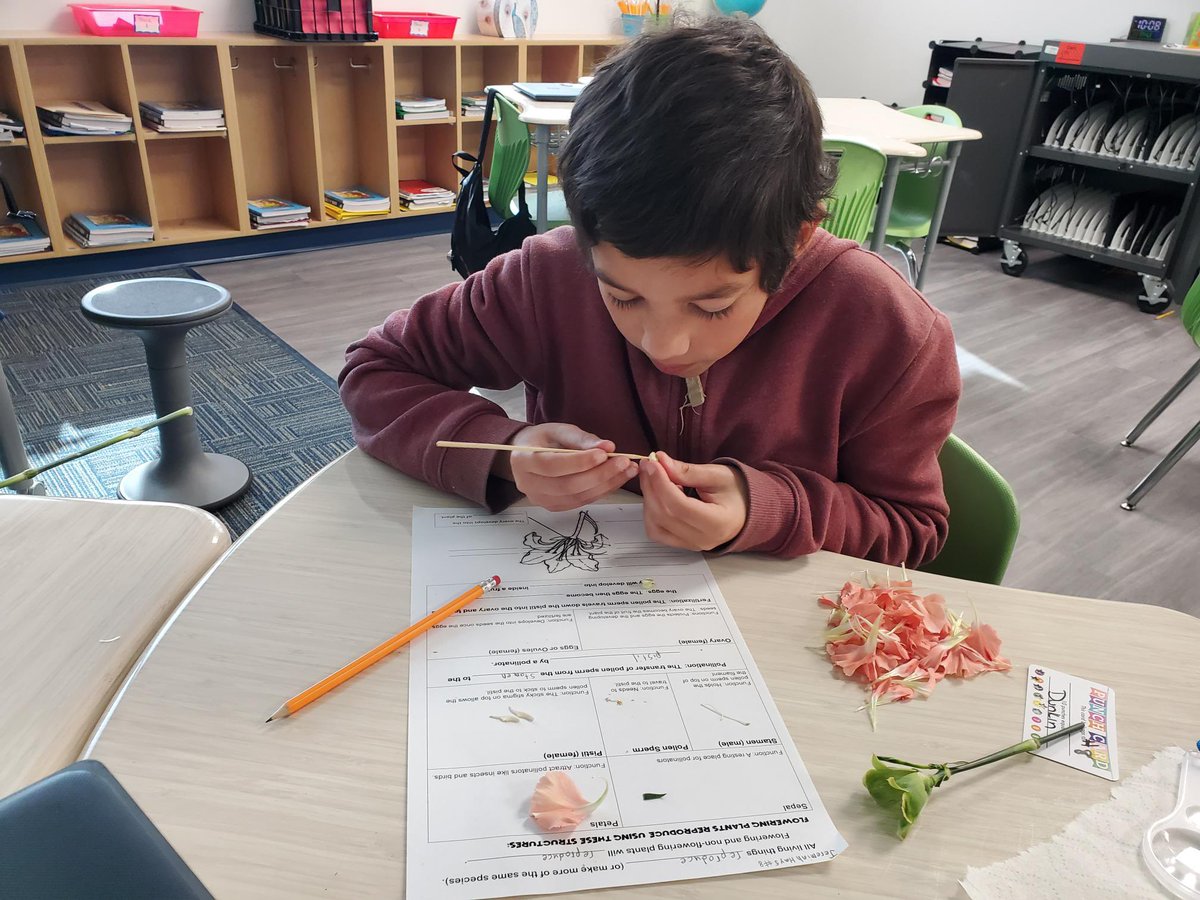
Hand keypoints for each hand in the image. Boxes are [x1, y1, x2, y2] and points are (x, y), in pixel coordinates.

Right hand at [496, 423, 638, 511]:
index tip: (604, 453)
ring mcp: (540, 499)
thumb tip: (607, 446)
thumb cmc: (542, 440)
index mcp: (524, 460)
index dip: (580, 461)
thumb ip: (581, 439)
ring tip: (627, 470)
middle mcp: (528, 484)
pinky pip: (581, 501)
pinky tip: (616, 479)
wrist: (527, 455)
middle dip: (600, 474)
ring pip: (577, 496)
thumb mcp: (558, 430)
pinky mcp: (553, 506)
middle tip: (624, 462)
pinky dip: (601, 491)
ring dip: (606, 484)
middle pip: (568, 485)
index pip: (553, 465)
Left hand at [639, 451, 748, 550]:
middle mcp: (703, 539)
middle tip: (648, 466)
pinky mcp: (682, 544)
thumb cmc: (736, 491)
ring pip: (655, 526)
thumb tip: (661, 461)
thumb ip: (687, 471)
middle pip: (664, 516)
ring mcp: (691, 545)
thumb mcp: (716, 475)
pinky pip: (657, 532)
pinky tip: (659, 496)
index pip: (678, 506)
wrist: (746, 509)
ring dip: (649, 500)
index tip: (653, 464)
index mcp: (717, 523)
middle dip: (651, 488)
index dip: (660, 483)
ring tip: (655, 479)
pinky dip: (651, 513)